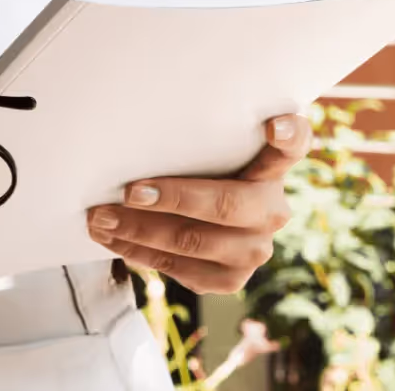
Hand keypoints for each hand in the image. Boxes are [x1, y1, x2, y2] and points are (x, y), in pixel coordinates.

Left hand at [86, 113, 312, 294]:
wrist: (208, 221)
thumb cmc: (199, 168)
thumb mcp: (206, 148)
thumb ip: (197, 135)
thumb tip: (132, 116)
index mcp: (273, 165)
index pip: (294, 144)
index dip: (288, 135)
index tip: (273, 125)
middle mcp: (273, 208)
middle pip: (225, 203)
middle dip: (172, 197)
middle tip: (129, 191)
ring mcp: (257, 248)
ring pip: (195, 240)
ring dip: (139, 230)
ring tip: (100, 217)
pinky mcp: (233, 278)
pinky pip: (181, 269)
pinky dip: (140, 253)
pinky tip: (112, 239)